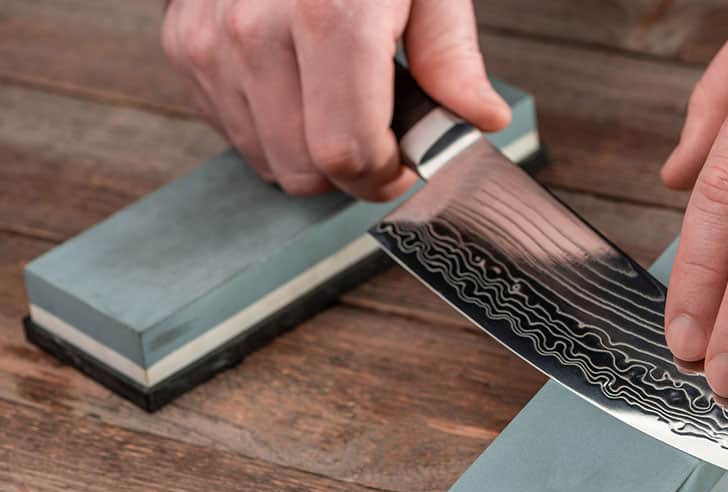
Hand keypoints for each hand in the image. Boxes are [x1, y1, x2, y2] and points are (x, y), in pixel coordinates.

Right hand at [161, 0, 509, 200]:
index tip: (404, 164)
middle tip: (377, 136)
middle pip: (306, 170)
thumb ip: (450, 56)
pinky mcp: (182, 46)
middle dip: (351, 171)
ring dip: (309, 151)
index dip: (385, 176)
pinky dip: (271, 126)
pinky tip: (296, 82)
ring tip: (335, 96)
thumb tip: (481, 119)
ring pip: (268, 161)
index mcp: (327, 16)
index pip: (347, 153)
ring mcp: (209, 41)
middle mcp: (255, 32)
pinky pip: (235, 132)